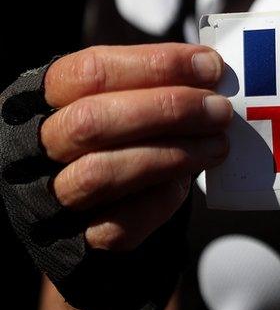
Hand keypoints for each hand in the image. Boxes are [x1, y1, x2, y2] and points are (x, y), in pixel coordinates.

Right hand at [39, 43, 231, 249]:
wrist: (99, 215)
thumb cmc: (117, 142)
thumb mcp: (123, 102)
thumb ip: (153, 86)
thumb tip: (211, 72)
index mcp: (38, 100)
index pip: (91, 71)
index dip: (156, 64)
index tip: (210, 66)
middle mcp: (31, 149)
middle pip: (91, 121)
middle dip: (167, 109)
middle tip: (219, 109)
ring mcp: (48, 199)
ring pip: (101, 173)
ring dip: (172, 154)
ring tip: (218, 144)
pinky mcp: (75, 244)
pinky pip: (120, 224)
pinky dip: (162, 199)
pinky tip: (188, 182)